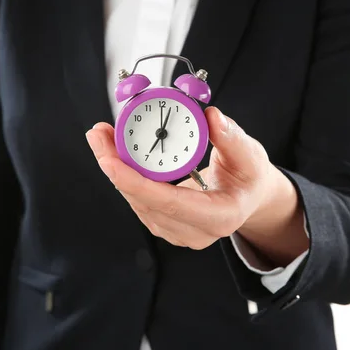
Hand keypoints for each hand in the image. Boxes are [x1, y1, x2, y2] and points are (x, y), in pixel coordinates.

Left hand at [85, 107, 307, 264]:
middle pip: (144, 202)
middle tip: (98, 135)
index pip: (169, 203)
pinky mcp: (166, 224)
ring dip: (114, 170)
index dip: (135, 182)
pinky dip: (123, 176)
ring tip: (102, 137)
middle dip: (115, 169)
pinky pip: (138, 201)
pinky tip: (113, 153)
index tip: (109, 160)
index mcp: (219, 217)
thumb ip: (232, 137)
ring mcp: (178, 232)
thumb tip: (211, 117)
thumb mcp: (251, 155)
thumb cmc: (250, 177)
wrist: (248, 196)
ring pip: (136, 202)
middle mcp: (195, 232)